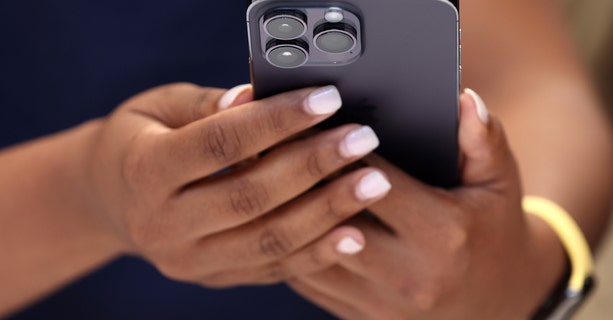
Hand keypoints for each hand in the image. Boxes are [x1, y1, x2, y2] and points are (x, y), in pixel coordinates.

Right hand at [82, 83, 391, 286]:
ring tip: (373, 182)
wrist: (112, 199)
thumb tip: (255, 96)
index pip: (220, 144)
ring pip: (268, 240)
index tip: (326, 99)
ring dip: (327, 211)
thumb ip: (206, 105)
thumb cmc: (141, 140)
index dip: (276, 121)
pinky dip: (316, 252)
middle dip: (313, 166)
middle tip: (362, 140)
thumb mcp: (158, 108)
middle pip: (250, 196)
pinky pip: (272, 269)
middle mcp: (162, 224)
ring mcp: (189, 260)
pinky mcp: (214, 277)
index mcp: (144, 171)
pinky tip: (354, 232)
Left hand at [287, 89, 561, 318]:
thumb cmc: (493, 231)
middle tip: (272, 142)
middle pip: (333, 219)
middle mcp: (409, 274)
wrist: (495, 304)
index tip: (312, 121)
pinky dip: (290, 247)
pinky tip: (277, 215)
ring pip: (311, 254)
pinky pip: (310, 282)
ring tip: (263, 175)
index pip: (375, 182)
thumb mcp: (500, 183)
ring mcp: (381, 304)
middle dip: (302, 179)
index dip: (339, 150)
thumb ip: (484, 140)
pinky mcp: (361, 318)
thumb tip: (463, 99)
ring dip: (286, 214)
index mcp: (442, 233)